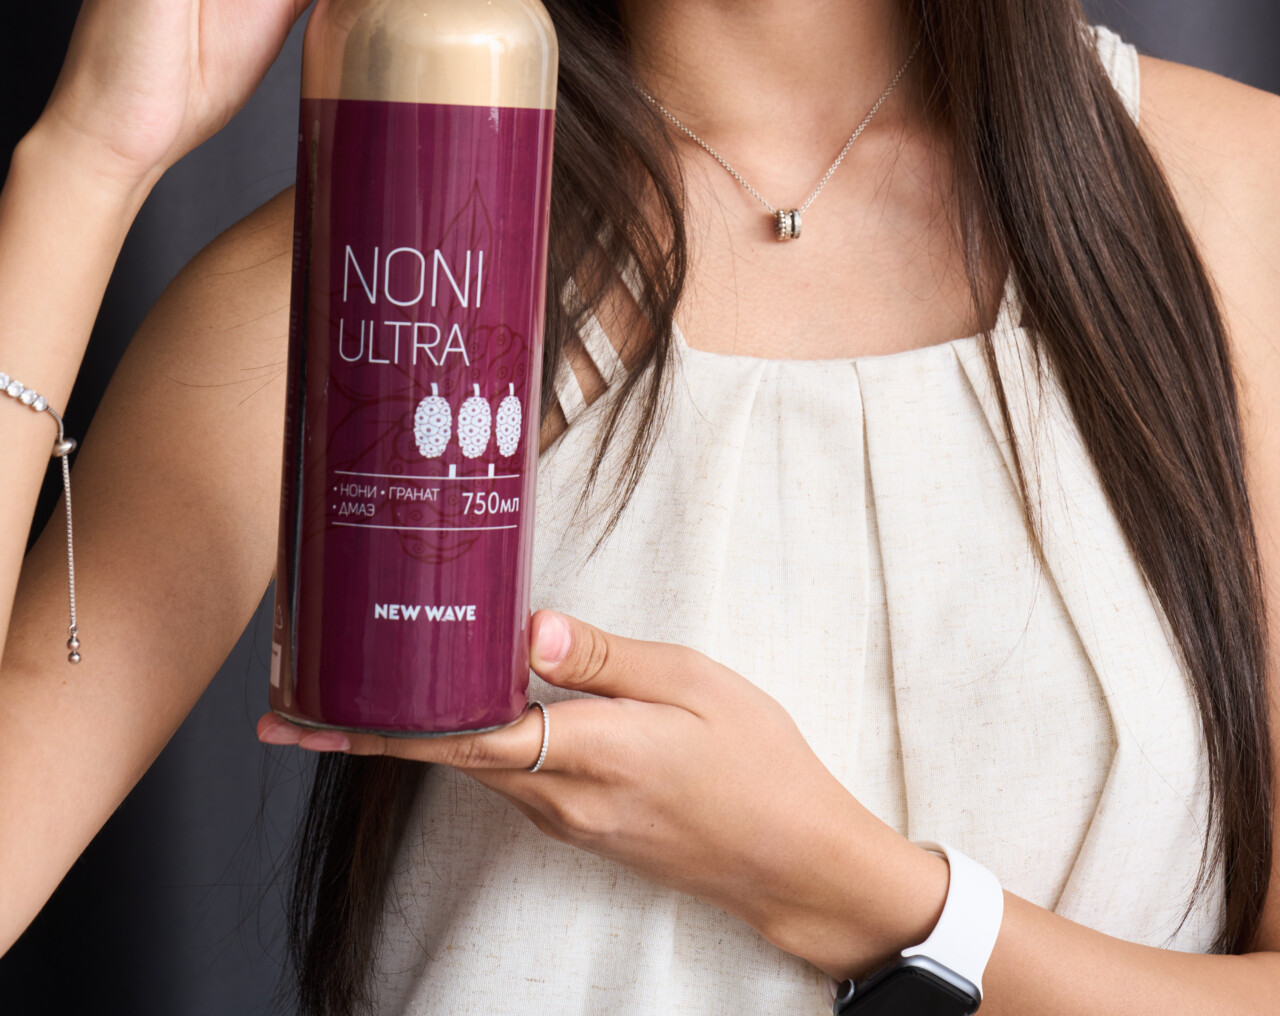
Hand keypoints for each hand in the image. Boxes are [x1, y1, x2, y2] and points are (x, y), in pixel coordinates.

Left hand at [257, 610, 947, 978]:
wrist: (798, 861)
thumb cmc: (759, 762)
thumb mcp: (695, 686)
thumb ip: (608, 659)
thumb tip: (531, 629)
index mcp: (588, 755)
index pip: (460, 737)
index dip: (378, 726)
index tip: (308, 718)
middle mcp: (563, 797)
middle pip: (449, 754)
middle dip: (370, 730)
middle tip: (297, 701)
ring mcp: (571, 818)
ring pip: (476, 766)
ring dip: (417, 733)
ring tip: (365, 691)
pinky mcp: (586, 824)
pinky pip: (510, 777)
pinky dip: (470, 744)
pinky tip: (464, 710)